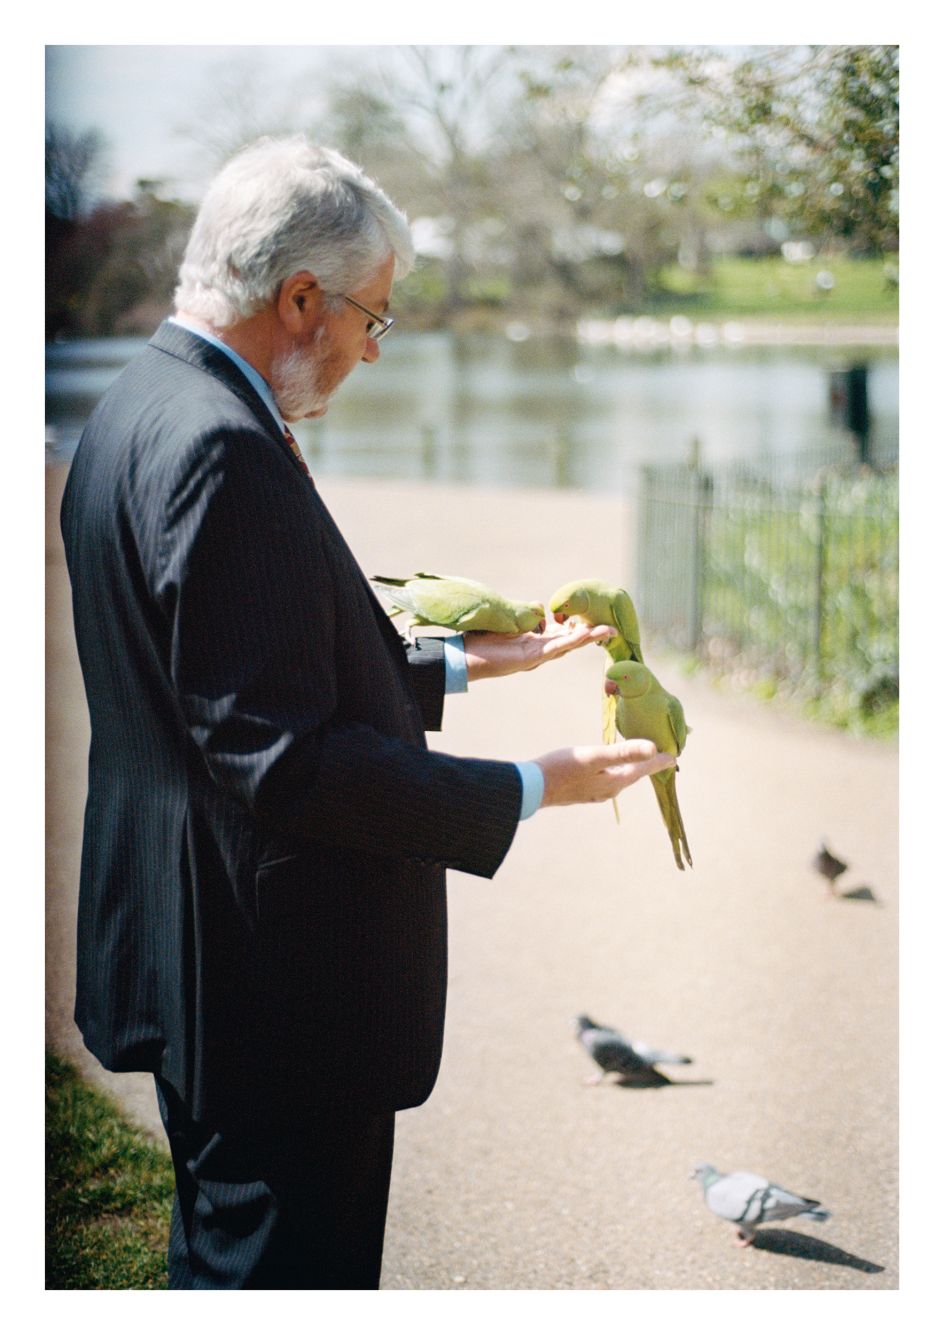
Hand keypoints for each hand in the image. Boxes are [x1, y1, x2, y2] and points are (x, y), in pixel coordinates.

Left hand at [463, 621, 617, 681]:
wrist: (467, 656)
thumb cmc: (484, 639)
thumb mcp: (512, 621)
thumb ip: (528, 615)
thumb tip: (540, 610)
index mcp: (535, 642)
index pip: (562, 633)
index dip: (578, 626)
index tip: (594, 620)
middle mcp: (540, 650)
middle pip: (571, 639)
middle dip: (592, 633)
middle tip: (612, 628)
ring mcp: (539, 655)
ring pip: (569, 644)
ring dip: (590, 637)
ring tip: (610, 631)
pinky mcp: (533, 657)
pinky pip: (558, 647)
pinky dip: (574, 640)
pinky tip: (588, 635)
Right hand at [533, 740, 675, 807]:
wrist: (531, 788)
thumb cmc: (562, 769)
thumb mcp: (594, 756)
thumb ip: (623, 752)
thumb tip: (653, 748)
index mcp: (614, 782)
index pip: (642, 769)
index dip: (658, 762)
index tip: (674, 757)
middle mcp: (607, 790)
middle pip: (632, 775)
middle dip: (646, 765)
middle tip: (660, 756)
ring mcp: (593, 793)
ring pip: (618, 778)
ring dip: (629, 768)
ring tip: (637, 760)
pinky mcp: (580, 791)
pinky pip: (605, 780)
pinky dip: (613, 771)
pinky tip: (606, 768)